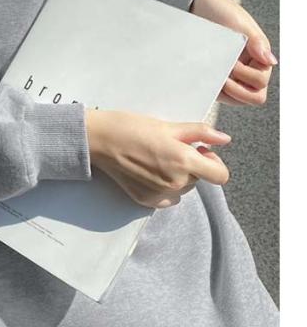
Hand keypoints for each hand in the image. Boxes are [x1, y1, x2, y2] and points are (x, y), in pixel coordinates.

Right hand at [85, 108, 231, 208]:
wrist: (100, 140)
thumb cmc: (133, 127)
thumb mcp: (170, 125)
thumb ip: (201, 133)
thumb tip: (225, 139)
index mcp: (184, 161)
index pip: (221, 175)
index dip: (214, 162)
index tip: (200, 150)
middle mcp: (176, 182)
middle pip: (199, 179)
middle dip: (192, 165)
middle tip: (171, 149)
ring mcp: (161, 194)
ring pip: (184, 189)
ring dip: (179, 177)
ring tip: (158, 159)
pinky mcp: (147, 201)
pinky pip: (169, 199)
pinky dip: (165, 188)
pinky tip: (150, 172)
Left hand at [190, 0, 277, 105]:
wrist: (200, 7)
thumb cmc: (224, 13)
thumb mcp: (241, 25)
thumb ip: (256, 43)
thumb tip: (271, 61)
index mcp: (259, 59)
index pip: (260, 83)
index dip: (246, 77)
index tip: (233, 63)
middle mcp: (248, 71)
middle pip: (252, 97)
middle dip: (237, 90)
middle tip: (223, 76)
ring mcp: (232, 76)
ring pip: (235, 99)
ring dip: (224, 92)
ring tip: (212, 76)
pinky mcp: (215, 77)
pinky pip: (218, 94)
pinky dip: (211, 90)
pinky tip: (204, 79)